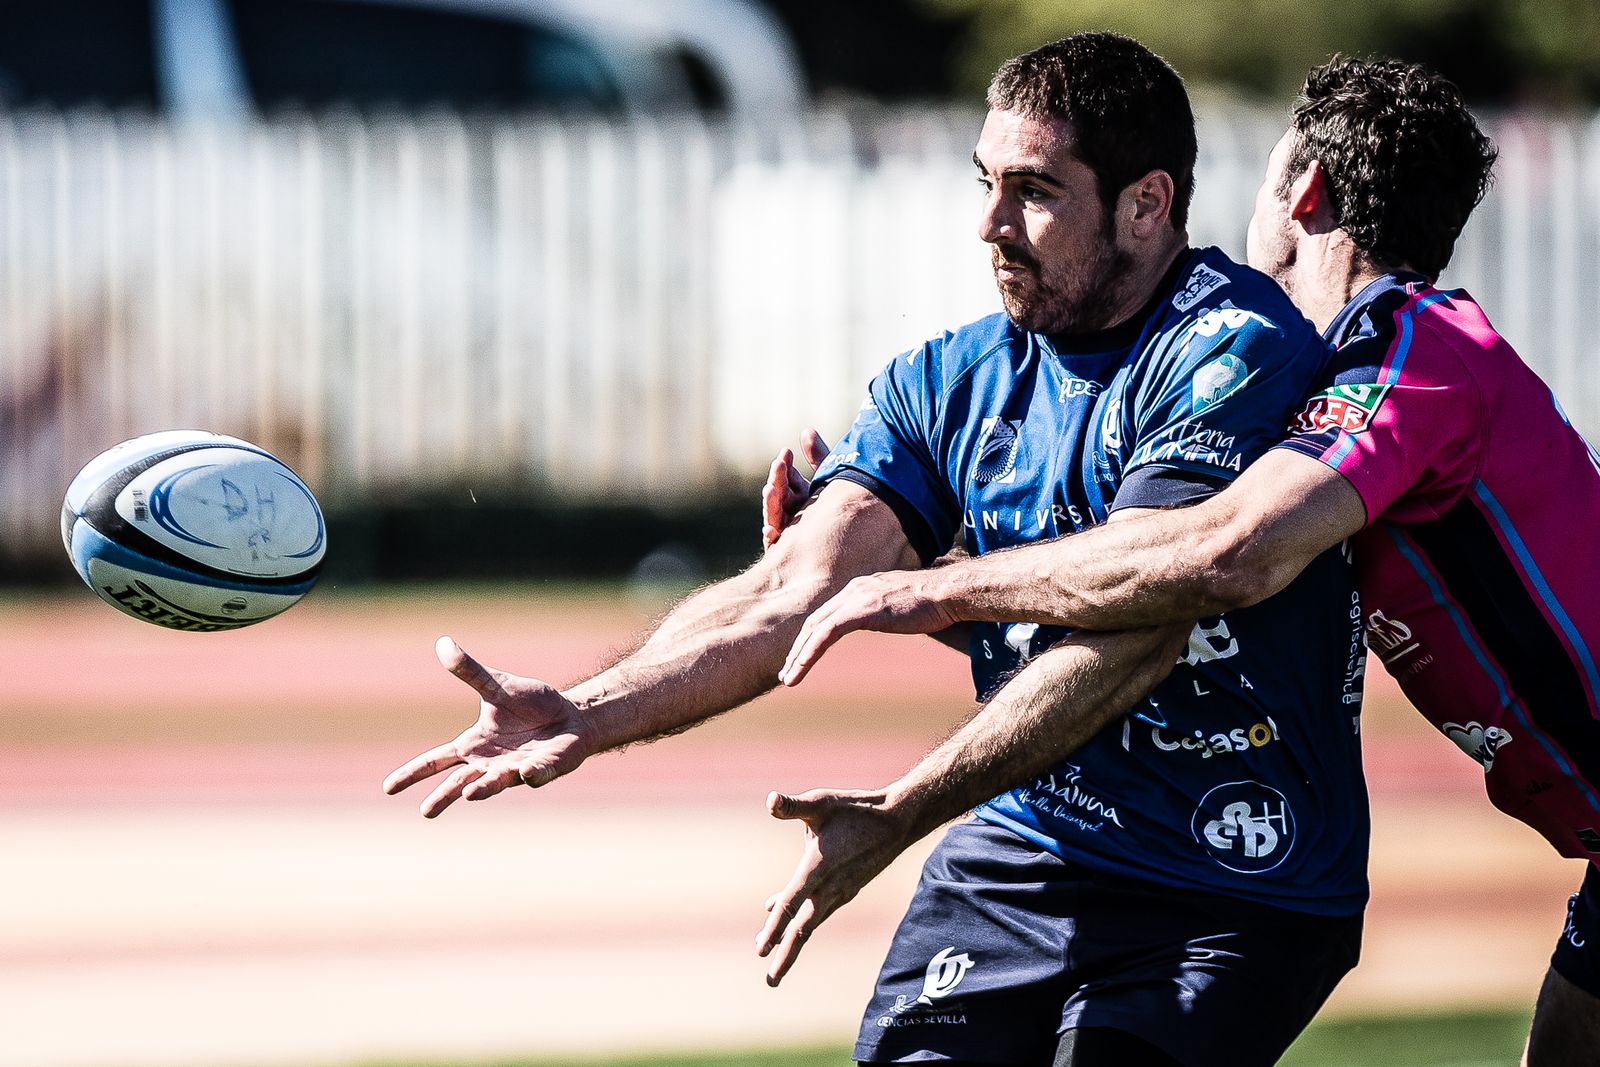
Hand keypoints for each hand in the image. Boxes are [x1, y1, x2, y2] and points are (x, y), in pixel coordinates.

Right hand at [383, 637, 592, 817]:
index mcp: (474, 745)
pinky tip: (528, 771)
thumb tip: (443, 643)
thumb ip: (471, 672)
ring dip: (483, 789)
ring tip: (469, 795)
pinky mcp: (544, 770)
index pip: (436, 761)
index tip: (388, 788)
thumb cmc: (531, 704)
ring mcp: (516, 770)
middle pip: (460, 784)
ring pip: (495, 784)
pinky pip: (536, 775)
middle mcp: (490, 764)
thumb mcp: (498, 685)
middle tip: (426, 811)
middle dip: (443, 797)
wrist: (570, 715)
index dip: (412, 773)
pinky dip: (532, 774)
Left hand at [755, 787, 910, 985]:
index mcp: (818, 867)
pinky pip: (820, 910)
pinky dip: (802, 917)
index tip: (760, 949)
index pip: (792, 902)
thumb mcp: (821, 802)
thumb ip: (793, 806)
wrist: (897, 821)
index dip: (775, 926)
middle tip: (771, 980)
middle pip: (804, 928)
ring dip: (792, 939)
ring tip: (769, 952)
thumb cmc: (856, 809)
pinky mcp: (846, 889)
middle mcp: (830, 887)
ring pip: (812, 922)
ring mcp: (840, 891)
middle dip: (786, 954)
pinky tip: (782, 910)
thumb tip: (770, 801)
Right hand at [761, 429, 830, 549]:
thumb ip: (818, 458)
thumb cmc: (836, 516)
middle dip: (778, 478)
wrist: (846, 558)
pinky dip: (771, 536)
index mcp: (801, 496)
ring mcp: (787, 532)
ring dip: (770, 503)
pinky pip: (775, 545)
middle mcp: (791, 512)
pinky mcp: (785, 552)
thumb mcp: (828, 483)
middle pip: (779, 494)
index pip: (788, 479)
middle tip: (779, 463)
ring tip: (770, 490)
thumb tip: (806, 431)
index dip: (784, 466)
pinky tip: (771, 530)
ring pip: (774, 515)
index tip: (787, 451)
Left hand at [779, 571, 958, 685]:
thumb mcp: (903, 608)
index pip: (827, 615)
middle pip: (815, 621)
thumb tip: (890, 619)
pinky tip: (801, 668)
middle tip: (786, 672)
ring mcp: (856, 598)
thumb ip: (889, 613)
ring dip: (799, 655)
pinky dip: (810, 652)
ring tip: (788, 678)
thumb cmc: (936, 604)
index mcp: (861, 590)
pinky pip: (827, 633)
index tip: (800, 659)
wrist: (948, 594)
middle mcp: (854, 590)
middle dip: (797, 648)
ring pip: (816, 628)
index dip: (810, 638)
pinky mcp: (861, 610)